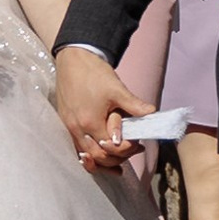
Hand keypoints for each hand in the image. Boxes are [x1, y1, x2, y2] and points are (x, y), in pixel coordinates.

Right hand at [55, 44, 145, 169]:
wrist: (73, 58)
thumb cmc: (93, 72)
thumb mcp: (116, 89)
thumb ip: (133, 105)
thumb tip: (152, 113)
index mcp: (90, 122)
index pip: (111, 148)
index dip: (126, 149)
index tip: (138, 143)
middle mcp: (77, 128)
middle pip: (98, 157)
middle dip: (117, 157)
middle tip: (133, 150)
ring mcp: (69, 127)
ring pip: (86, 155)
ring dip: (103, 160)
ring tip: (118, 160)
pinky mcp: (66, 123)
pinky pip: (77, 147)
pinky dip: (89, 154)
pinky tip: (99, 154)